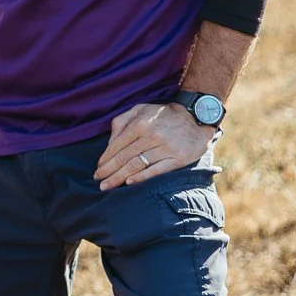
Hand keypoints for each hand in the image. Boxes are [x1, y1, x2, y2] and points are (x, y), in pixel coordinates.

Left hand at [95, 102, 214, 190]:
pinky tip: (129, 183)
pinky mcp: (177, 158)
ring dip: (119, 177)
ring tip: (108, 186)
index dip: (105, 158)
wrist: (197, 117)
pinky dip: (142, 177)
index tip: (98, 168)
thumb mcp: (141, 109)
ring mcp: (165, 148)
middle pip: (125, 157)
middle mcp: (152, 136)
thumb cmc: (164, 115)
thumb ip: (121, 122)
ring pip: (137, 165)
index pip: (117, 145)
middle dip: (109, 171)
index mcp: (140, 123)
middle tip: (99, 181)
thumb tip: (109, 143)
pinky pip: (157, 170)